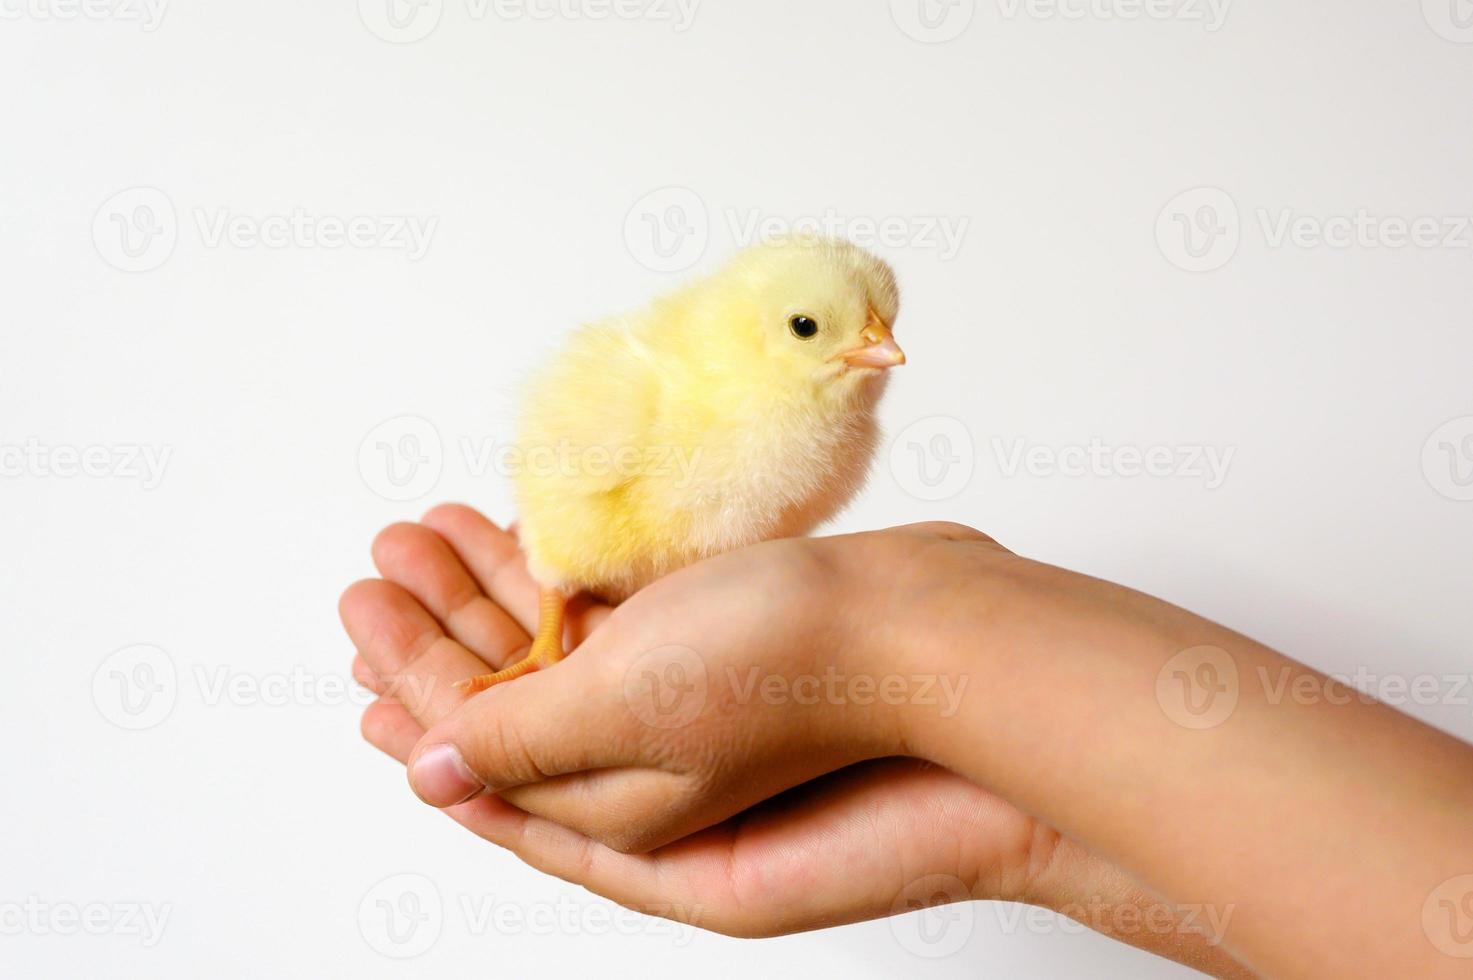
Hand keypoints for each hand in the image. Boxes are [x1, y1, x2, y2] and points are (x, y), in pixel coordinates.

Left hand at [340, 507, 1067, 935]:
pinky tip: (520, 542)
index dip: (407, 683)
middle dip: (435, 628)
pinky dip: (558, 578)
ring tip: (426, 534)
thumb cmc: (796, 673)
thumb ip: (517, 740)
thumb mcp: (629, 714)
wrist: (934, 627)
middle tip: (381, 562)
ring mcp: (678, 700)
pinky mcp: (712, 644)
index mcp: (612, 801)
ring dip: (487, 590)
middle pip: (506, 698)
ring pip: (554, 650)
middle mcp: (640, 761)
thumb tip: (430, 771)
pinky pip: (610, 616)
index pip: (476, 748)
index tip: (359, 620)